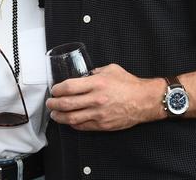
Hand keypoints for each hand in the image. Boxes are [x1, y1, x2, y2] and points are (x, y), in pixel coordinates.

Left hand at [46, 64, 164, 130]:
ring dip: (60, 117)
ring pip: (72, 118)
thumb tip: (85, 75)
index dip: (58, 89)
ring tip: (54, 114)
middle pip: (67, 104)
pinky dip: (73, 124)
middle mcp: (96, 99)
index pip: (69, 87)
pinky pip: (83, 126)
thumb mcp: (111, 69)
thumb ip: (96, 72)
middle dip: (54, 104)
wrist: (145, 100)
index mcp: (97, 83)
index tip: (54, 90)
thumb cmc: (130, 84)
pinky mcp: (102, 125)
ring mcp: (99, 114)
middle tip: (50, 103)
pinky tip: (69, 121)